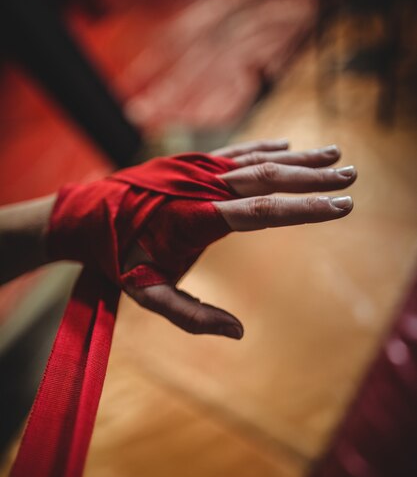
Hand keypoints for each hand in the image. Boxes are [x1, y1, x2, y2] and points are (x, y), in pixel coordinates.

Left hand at [123, 139, 355, 338]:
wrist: (89, 215)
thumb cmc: (121, 257)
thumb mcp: (149, 294)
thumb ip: (192, 316)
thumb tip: (238, 332)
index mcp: (198, 218)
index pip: (264, 211)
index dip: (305, 207)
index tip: (340, 205)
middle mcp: (203, 186)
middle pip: (269, 177)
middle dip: (313, 178)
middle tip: (351, 177)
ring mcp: (198, 169)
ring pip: (258, 159)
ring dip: (298, 157)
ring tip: (334, 154)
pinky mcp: (192, 162)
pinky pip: (236, 151)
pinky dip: (266, 146)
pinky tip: (289, 144)